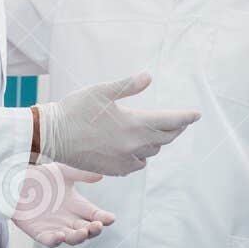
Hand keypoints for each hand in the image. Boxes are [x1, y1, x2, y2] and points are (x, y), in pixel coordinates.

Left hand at [12, 164, 115, 247]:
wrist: (15, 178)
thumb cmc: (40, 174)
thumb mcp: (63, 171)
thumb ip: (81, 173)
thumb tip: (101, 174)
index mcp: (77, 205)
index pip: (95, 215)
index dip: (104, 218)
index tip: (110, 218)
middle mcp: (69, 219)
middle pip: (86, 230)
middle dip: (94, 230)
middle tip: (97, 225)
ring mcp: (55, 227)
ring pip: (71, 238)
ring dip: (78, 237)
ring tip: (83, 232)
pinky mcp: (39, 232)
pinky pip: (49, 241)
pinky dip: (55, 241)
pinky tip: (60, 236)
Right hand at [33, 73, 199, 175]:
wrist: (51, 136)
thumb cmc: (74, 109)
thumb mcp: (101, 91)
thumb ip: (128, 85)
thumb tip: (148, 77)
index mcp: (133, 124)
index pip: (170, 122)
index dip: (185, 118)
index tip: (197, 114)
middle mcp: (133, 145)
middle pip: (164, 139)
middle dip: (174, 129)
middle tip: (181, 122)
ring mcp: (123, 160)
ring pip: (151, 152)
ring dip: (156, 142)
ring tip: (158, 133)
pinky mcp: (113, 170)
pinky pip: (136, 164)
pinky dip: (141, 155)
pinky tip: (137, 149)